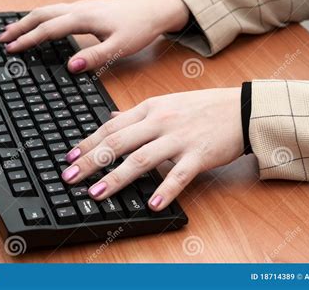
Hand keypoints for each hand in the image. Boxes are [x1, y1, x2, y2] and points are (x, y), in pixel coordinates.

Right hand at [0, 0, 188, 72]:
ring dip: (28, 20)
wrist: (153, 11)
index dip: (28, 40)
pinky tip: (40, 25)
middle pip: (41, 15)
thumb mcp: (120, 47)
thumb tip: (71, 67)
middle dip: (19, 27)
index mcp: (83, 18)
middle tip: (1, 39)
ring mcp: (82, 7)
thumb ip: (95, 57)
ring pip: (47, 10)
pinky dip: (41, 18)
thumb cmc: (138, 28)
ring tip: (13, 31)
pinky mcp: (86, 9)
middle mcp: (79, 9)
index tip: (11, 49)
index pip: (48, 30)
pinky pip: (56, 10)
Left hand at [61, 88, 242, 210]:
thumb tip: (110, 118)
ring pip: (141, 159)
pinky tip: (152, 205)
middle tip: (69, 178)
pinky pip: (179, 175)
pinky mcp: (199, 155)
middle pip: (118, 143)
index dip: (87, 143)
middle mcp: (160, 122)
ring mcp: (179, 139)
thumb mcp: (165, 103)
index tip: (68, 158)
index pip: (110, 126)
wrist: (239, 108)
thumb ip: (136, 113)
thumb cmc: (202, 107)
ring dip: (116, 178)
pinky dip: (165, 190)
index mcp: (150, 109)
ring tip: (96, 193)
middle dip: (90, 161)